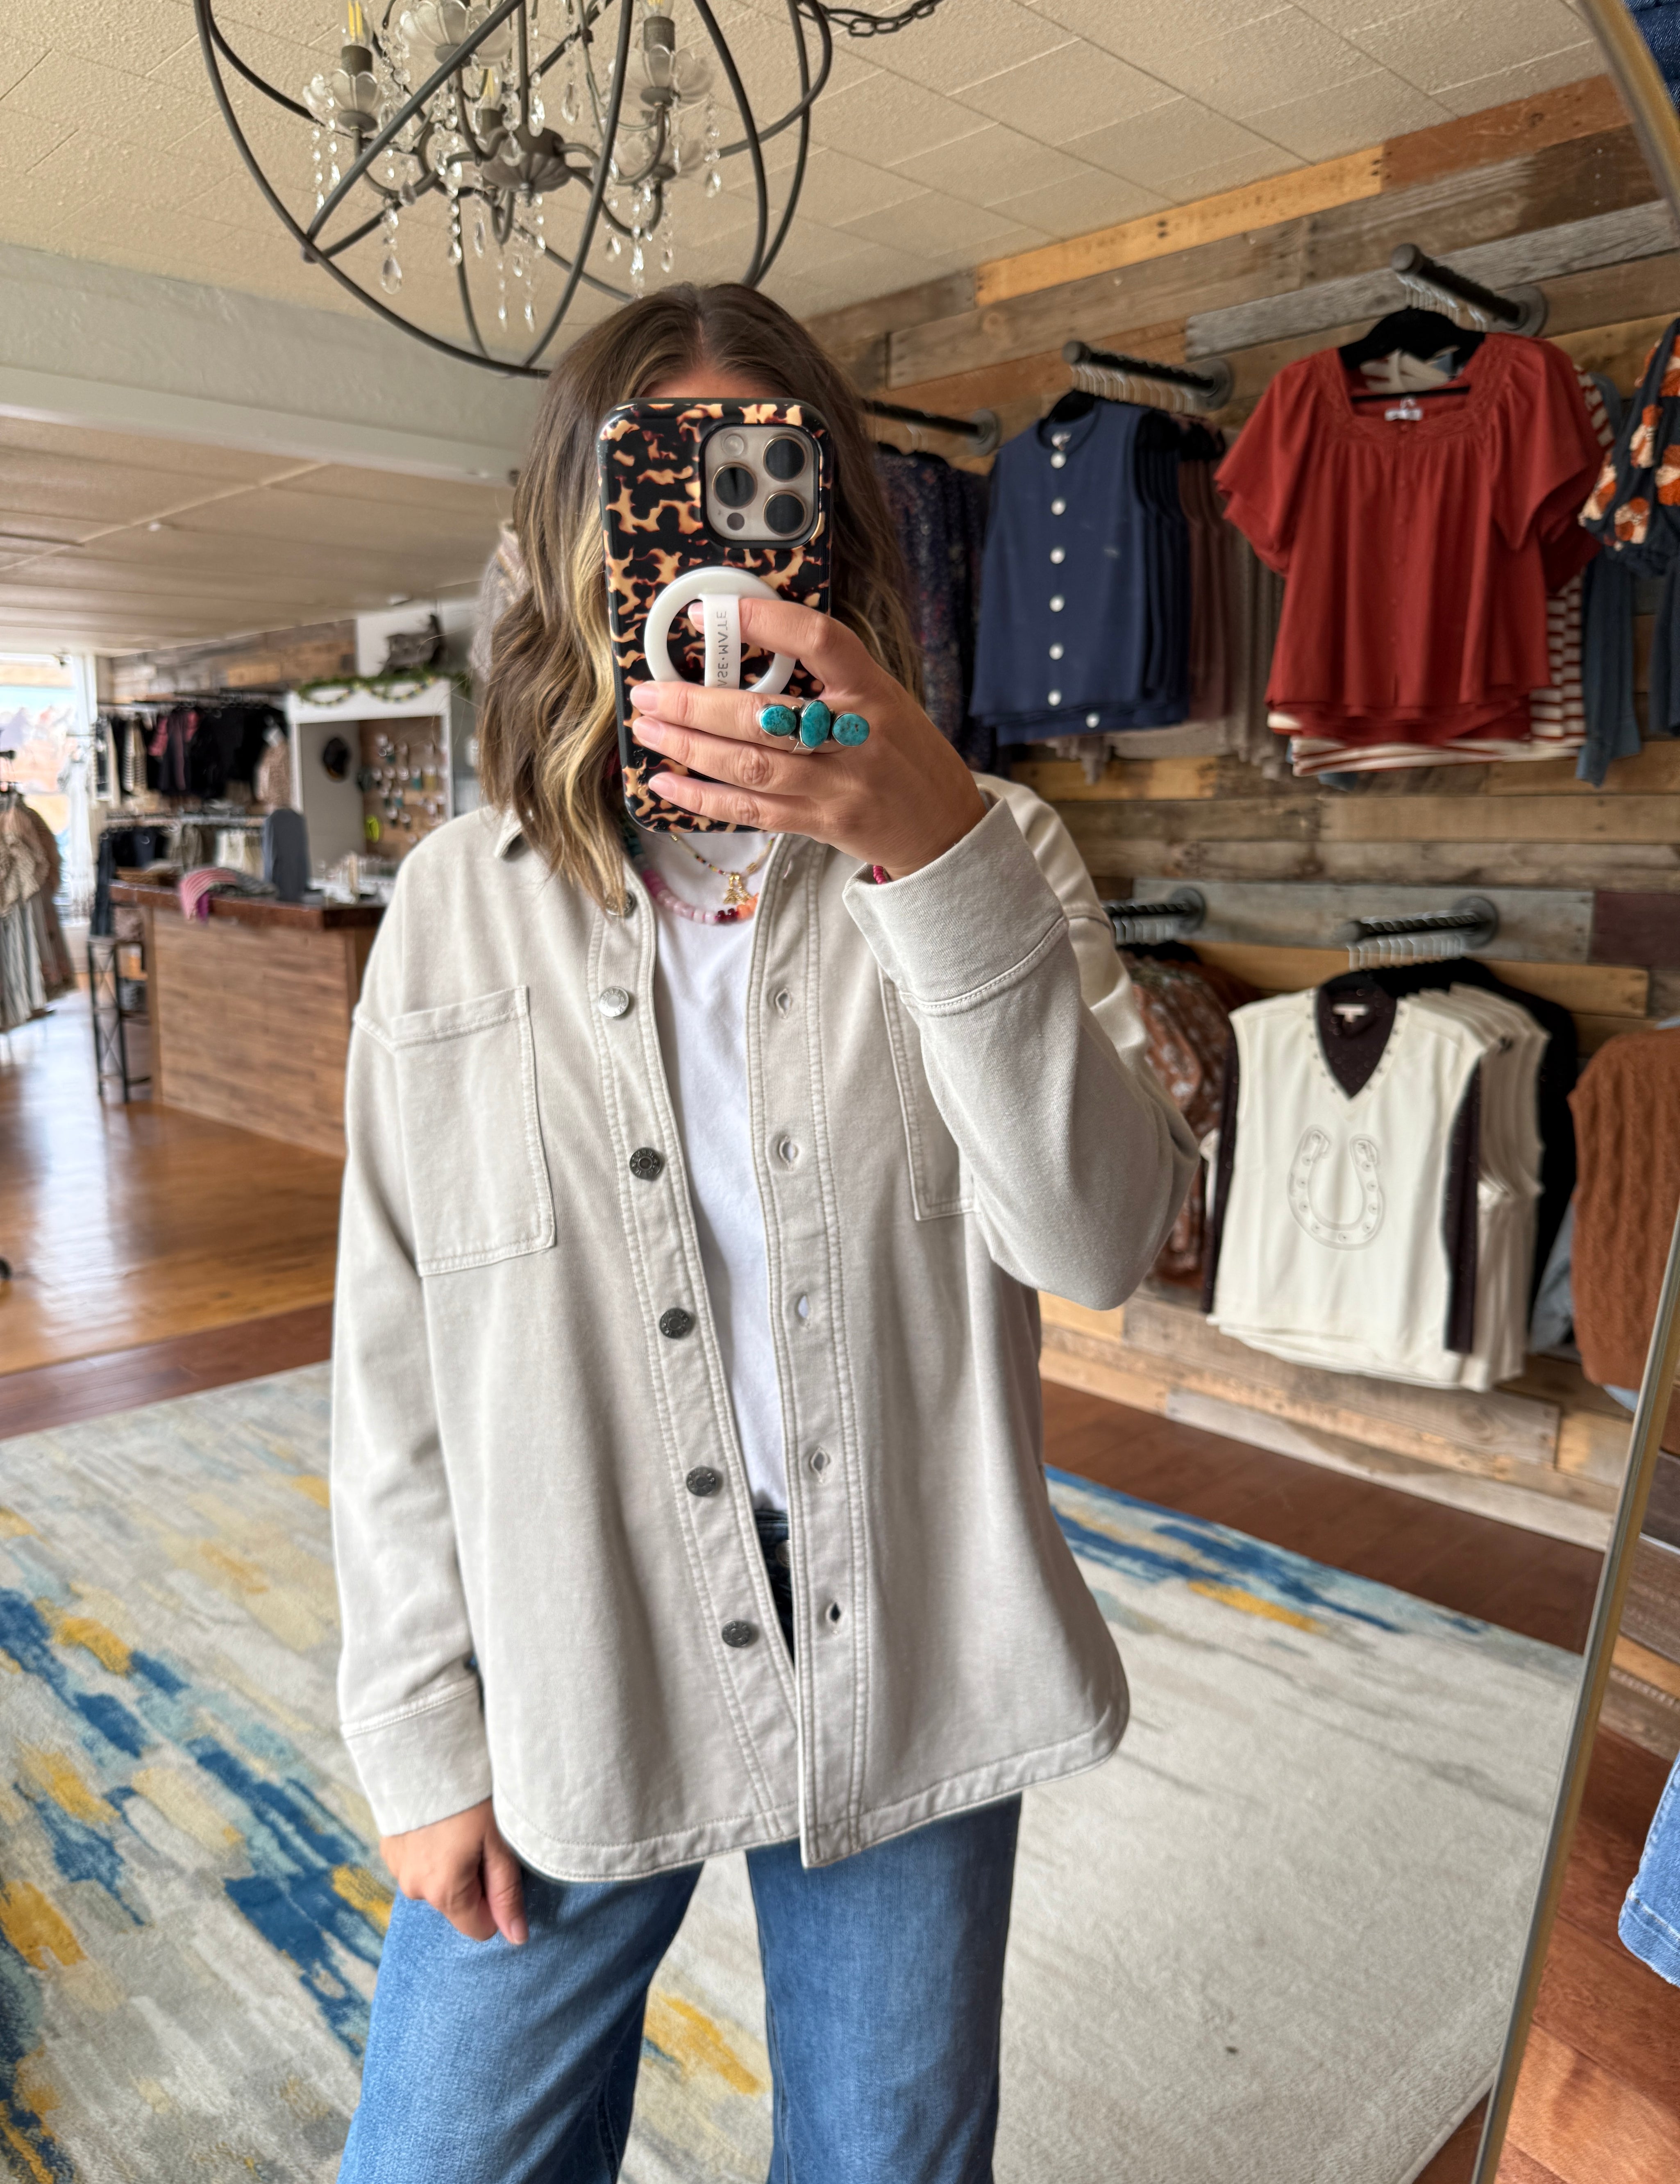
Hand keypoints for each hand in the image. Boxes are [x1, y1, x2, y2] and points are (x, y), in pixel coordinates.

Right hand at [378, 1797, 527, 1944]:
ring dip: (452, 1865)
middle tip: (481, 1839)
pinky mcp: (388, 1848)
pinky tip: (439, 1822)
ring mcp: (397, 1869)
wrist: (425, 1752)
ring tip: (459, 1826)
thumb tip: (517, 1938)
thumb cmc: (472, 1797)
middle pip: (458, 1904)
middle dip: (474, 1880)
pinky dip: (432, 1851)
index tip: (499, 1865)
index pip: (479, 1928)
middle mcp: (414, 1889)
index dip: (496, 1902)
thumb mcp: (499, 1843)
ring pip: (437, 1884)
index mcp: (444, 1893)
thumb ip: (507, 1894)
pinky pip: (418, 1865)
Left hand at [629, 595, 986, 879]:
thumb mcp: (881, 698)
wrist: (942, 826)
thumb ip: (827, 676)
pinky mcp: (819, 824)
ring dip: (688, 746)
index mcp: (873, 691)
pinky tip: (665, 781)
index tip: (706, 613)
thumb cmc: (905, 751)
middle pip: (763, 718)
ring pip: (748, 767)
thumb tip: (746, 642)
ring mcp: (836, 787)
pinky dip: (702, 797)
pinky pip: (750, 812)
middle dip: (695, 704)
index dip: (762, 621)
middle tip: (648, 691)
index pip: (819, 640)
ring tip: (648, 727)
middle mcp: (855, 739)